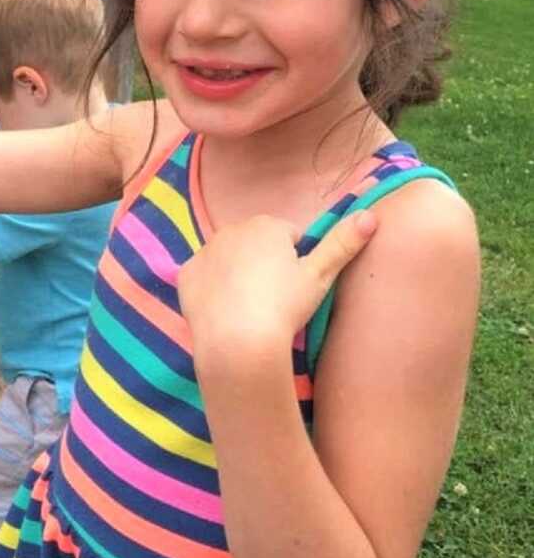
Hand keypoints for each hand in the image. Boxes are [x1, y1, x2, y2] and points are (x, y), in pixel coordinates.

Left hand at [177, 211, 377, 366]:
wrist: (237, 342)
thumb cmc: (284, 307)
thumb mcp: (321, 276)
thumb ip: (343, 242)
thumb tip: (371, 215)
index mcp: (267, 225)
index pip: (289, 238)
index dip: (296, 263)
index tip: (295, 288)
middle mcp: (232, 229)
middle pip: (257, 246)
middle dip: (265, 265)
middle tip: (274, 301)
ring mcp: (205, 251)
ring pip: (229, 260)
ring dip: (238, 275)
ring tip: (250, 308)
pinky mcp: (186, 274)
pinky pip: (204, 277)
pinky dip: (213, 290)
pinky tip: (224, 312)